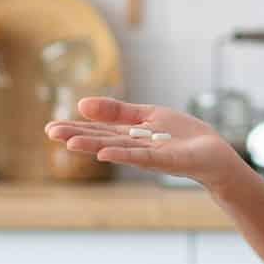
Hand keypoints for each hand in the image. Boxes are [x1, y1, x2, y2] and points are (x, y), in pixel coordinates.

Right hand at [43, 97, 243, 188]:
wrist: (214, 154)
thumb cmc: (182, 136)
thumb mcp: (148, 115)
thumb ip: (118, 111)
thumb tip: (82, 103)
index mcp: (129, 135)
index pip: (98, 130)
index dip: (75, 128)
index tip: (49, 127)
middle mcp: (134, 147)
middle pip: (102, 140)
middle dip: (77, 136)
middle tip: (50, 132)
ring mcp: (149, 155)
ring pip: (117, 148)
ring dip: (94, 145)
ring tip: (71, 143)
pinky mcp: (167, 159)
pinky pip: (143, 157)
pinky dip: (124, 154)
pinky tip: (106, 153)